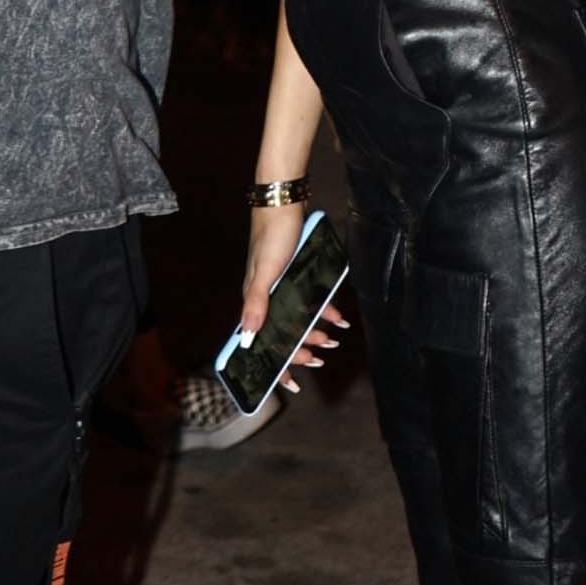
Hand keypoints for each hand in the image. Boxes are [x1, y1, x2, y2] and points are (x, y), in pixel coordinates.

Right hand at [239, 204, 351, 396]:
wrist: (285, 201)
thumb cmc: (272, 236)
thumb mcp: (265, 272)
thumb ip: (256, 304)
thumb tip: (245, 339)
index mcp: (254, 299)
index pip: (258, 341)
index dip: (271, 364)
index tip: (286, 384)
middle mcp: (265, 296)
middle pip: (281, 333)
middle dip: (300, 349)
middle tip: (320, 359)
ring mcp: (281, 285)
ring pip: (298, 318)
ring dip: (315, 331)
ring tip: (333, 340)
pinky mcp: (296, 272)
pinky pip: (311, 299)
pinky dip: (325, 309)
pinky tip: (339, 316)